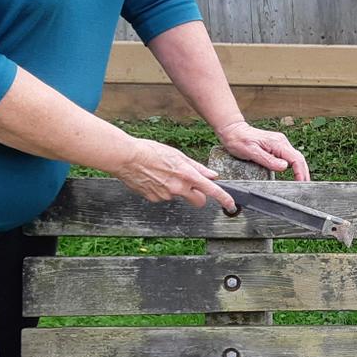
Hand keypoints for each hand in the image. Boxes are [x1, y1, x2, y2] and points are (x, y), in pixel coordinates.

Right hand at [113, 137, 236, 209]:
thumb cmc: (149, 151)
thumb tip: (212, 175)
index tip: (231, 205)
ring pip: (179, 196)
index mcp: (187, 175)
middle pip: (198, 201)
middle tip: (193, 188)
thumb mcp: (177, 155)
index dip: (224, 199)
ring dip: (177, 189)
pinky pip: (164, 196)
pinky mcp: (154, 199)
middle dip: (199, 197)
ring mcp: (166, 195)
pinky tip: (154, 179)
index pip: (211, 190)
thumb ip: (196, 167)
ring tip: (163, 174)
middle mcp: (178, 188)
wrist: (126, 158)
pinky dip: (162, 190)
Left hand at [215, 121, 311, 180]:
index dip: (300, 172)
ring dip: (301, 169)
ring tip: (303, 181)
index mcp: (277, 143)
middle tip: (306, 185)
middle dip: (304, 172)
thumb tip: (285, 167)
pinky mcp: (277, 146)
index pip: (295, 158)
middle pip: (299, 158)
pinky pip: (290, 156)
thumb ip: (268, 160)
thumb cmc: (238, 140)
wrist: (232, 130)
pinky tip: (295, 173)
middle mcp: (281, 142)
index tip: (302, 182)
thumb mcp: (251, 152)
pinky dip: (295, 165)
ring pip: (296, 157)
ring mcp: (280, 143)